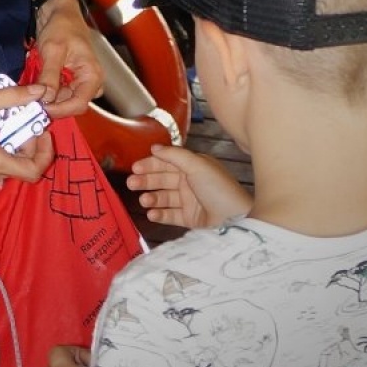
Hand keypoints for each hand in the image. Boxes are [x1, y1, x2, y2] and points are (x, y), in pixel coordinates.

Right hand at [0, 85, 54, 186]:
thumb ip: (12, 97)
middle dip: (28, 143)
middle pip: (21, 167)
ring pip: (7, 166)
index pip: (33, 171)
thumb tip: (40, 91)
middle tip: (23, 117)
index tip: (42, 130)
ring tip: (5, 120)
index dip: (45, 152)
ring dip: (13, 145)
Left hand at [32, 1, 103, 119]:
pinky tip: (34, 88)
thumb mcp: (53, 50)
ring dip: (47, 99)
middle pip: (71, 105)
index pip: (79, 104)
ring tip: (31, 94)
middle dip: (52, 105)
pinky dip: (46, 92)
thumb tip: (45, 99)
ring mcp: (78, 82)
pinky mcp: (68, 80)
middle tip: (31, 102)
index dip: (59, 109)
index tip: (40, 108)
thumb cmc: (62, 26)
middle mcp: (89, 82)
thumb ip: (50, 76)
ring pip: (62, 101)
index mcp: (92, 75)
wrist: (58, 12)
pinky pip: (58, 92)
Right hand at [126, 144, 251, 229]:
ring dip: (152, 198)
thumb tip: (155, 147)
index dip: (150, 164)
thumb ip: (174, 155)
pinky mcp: (189, 219)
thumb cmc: (220, 188)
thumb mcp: (197, 165)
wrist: (235, 218)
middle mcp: (190, 182)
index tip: (135, 167)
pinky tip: (152, 214)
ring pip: (164, 197)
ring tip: (144, 200)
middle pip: (162, 180)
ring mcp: (189, 201)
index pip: (167, 163)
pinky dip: (160, 214)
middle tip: (131, 183)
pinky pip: (170, 215)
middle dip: (146, 180)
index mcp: (193, 167)